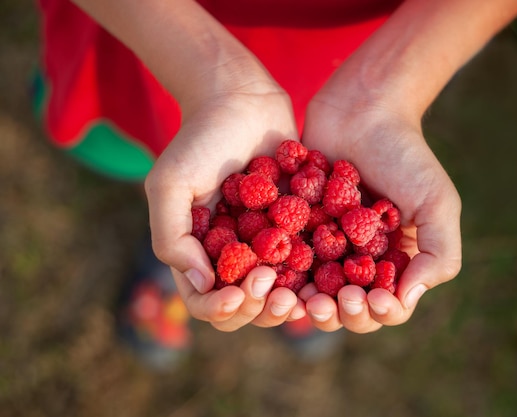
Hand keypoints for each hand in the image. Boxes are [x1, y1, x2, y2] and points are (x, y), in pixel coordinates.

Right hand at [145, 85, 306, 331]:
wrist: (242, 100)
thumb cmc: (200, 140)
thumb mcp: (170, 185)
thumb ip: (172, 237)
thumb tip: (202, 284)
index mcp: (199, 252)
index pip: (205, 302)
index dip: (219, 309)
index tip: (238, 294)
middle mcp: (235, 255)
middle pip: (247, 306)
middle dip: (259, 308)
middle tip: (274, 289)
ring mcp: (268, 243)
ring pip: (281, 291)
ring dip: (289, 300)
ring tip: (301, 293)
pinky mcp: (299, 226)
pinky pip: (310, 260)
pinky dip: (317, 274)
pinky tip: (328, 273)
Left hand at [301, 94, 461, 332]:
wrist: (362, 109)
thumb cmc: (405, 155)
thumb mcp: (437, 202)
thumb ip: (438, 254)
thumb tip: (406, 300)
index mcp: (395, 261)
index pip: (388, 307)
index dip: (380, 312)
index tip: (372, 297)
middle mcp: (359, 261)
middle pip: (348, 308)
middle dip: (341, 314)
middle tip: (329, 301)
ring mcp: (325, 246)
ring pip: (312, 294)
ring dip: (307, 304)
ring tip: (302, 299)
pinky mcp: (294, 228)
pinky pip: (284, 262)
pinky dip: (280, 276)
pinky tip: (274, 277)